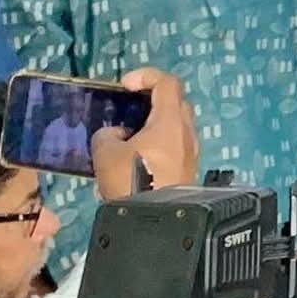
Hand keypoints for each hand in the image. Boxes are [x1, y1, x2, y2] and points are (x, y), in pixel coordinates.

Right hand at [92, 67, 198, 198]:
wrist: (156, 222)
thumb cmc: (132, 181)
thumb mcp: (105, 153)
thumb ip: (107, 134)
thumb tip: (117, 135)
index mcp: (171, 121)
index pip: (167, 83)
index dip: (145, 75)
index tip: (124, 86)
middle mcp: (187, 133)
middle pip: (174, 102)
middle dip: (150, 100)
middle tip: (127, 111)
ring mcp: (191, 153)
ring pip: (175, 126)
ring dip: (153, 124)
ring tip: (127, 138)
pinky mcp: (188, 171)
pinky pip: (175, 146)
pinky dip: (158, 143)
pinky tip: (136, 159)